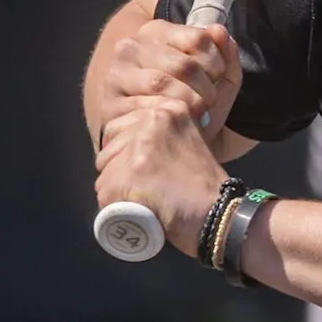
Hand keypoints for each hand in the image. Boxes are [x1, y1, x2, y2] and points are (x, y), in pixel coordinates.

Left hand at [95, 99, 228, 255]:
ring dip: (116, 188)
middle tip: (144, 184)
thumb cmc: (204, 184)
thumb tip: (133, 139)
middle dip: (117, 168)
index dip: (125, 151)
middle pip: (108, 147)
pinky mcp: (128, 175)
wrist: (218, 213)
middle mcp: (151, 121)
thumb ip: (164, 133)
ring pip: (104, 171)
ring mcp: (138, 149)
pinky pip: (103, 193)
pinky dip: (114, 206)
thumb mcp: (189, 140)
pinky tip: (137, 208)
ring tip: (143, 197)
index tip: (145, 167)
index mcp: (168, 109)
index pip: (119, 125)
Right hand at [96, 21, 241, 155]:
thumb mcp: (218, 75)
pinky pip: (144, 107)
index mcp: (156, 31)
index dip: (217, 63)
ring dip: (189, 103)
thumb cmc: (192, 100)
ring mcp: (116, 75)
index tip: (218, 78)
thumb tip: (218, 30)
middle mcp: (131, 47)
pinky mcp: (109, 104)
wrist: (165, 138)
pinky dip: (167, 116)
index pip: (199, 39)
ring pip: (162, 83)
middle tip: (209, 101)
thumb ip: (225, 51)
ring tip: (197, 113)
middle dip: (206, 88)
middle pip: (183, 64)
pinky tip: (175, 122)